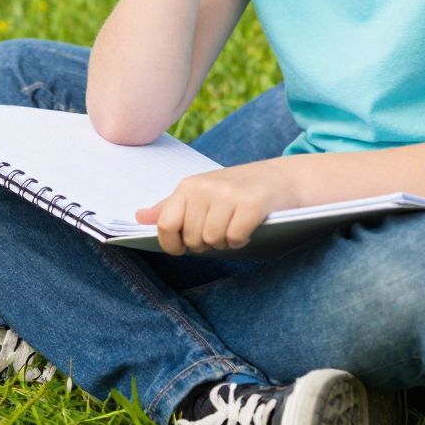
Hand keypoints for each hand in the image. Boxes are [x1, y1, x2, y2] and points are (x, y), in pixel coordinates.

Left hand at [135, 159, 293, 254]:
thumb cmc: (238, 190)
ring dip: (226, 242)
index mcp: (189, 186)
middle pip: (191, 238)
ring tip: (235, 226)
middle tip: (221, 229)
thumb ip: (170, 207)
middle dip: (206, 243)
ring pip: (213, 241)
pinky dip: (242, 240)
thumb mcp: (201, 193)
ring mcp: (228, 194)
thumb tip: (139, 218)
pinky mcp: (251, 204)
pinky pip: (235, 238)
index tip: (186, 246)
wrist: (285, 178)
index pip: (165, 225)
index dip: (174, 244)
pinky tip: (250, 228)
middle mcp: (205, 187)